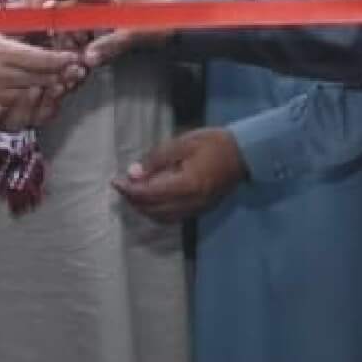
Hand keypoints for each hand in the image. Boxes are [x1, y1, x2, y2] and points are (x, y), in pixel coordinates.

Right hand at [0, 30, 85, 132]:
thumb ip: (19, 21)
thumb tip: (47, 8)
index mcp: (1, 51)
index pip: (42, 59)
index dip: (62, 60)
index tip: (74, 58)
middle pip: (41, 79)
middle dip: (62, 76)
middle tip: (77, 73)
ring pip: (31, 97)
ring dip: (49, 93)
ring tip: (62, 86)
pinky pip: (12, 114)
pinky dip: (28, 109)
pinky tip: (38, 102)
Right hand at [30, 0, 167, 65]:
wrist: (183, 26)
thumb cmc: (164, 20)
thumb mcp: (138, 32)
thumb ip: (113, 44)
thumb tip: (87, 58)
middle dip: (47, 7)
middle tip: (34, 23)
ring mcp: (102, 10)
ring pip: (71, 14)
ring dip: (61, 26)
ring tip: (54, 40)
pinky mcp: (105, 24)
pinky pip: (82, 28)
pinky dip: (74, 38)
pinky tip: (74, 50)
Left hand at [113, 127, 244, 222]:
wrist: (245, 153)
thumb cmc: (214, 143)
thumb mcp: (183, 143)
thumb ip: (157, 159)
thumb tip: (134, 173)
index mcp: (187, 185)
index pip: (150, 194)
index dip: (130, 189)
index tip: (115, 181)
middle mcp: (191, 202)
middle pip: (153, 210)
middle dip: (134, 200)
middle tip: (122, 187)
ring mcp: (198, 209)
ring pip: (163, 218)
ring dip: (144, 209)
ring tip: (133, 194)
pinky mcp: (202, 209)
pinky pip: (174, 217)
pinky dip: (158, 212)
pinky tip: (152, 201)